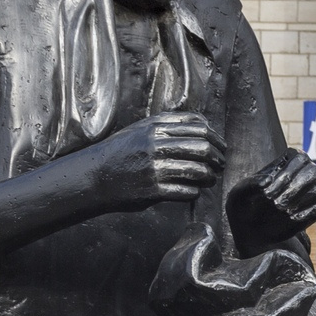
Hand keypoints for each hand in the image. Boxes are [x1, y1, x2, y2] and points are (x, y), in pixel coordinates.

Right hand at [98, 115, 223, 204]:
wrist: (94, 175)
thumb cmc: (121, 151)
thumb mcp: (141, 129)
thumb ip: (169, 124)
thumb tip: (202, 124)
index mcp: (155, 127)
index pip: (199, 127)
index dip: (216, 138)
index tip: (221, 147)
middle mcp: (156, 145)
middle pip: (203, 148)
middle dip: (217, 158)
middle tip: (220, 164)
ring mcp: (155, 168)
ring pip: (198, 170)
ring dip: (209, 177)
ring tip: (210, 179)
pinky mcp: (153, 190)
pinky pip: (186, 190)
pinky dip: (195, 191)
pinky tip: (193, 190)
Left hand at [251, 150, 315, 231]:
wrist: (252, 228)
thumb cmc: (247, 204)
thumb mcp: (241, 193)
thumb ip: (251, 184)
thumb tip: (268, 181)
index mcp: (290, 160)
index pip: (300, 159)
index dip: (286, 174)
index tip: (268, 191)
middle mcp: (306, 173)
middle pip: (314, 172)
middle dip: (294, 188)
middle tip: (275, 202)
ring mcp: (314, 191)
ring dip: (295, 201)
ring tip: (277, 209)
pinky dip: (302, 215)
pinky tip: (287, 218)